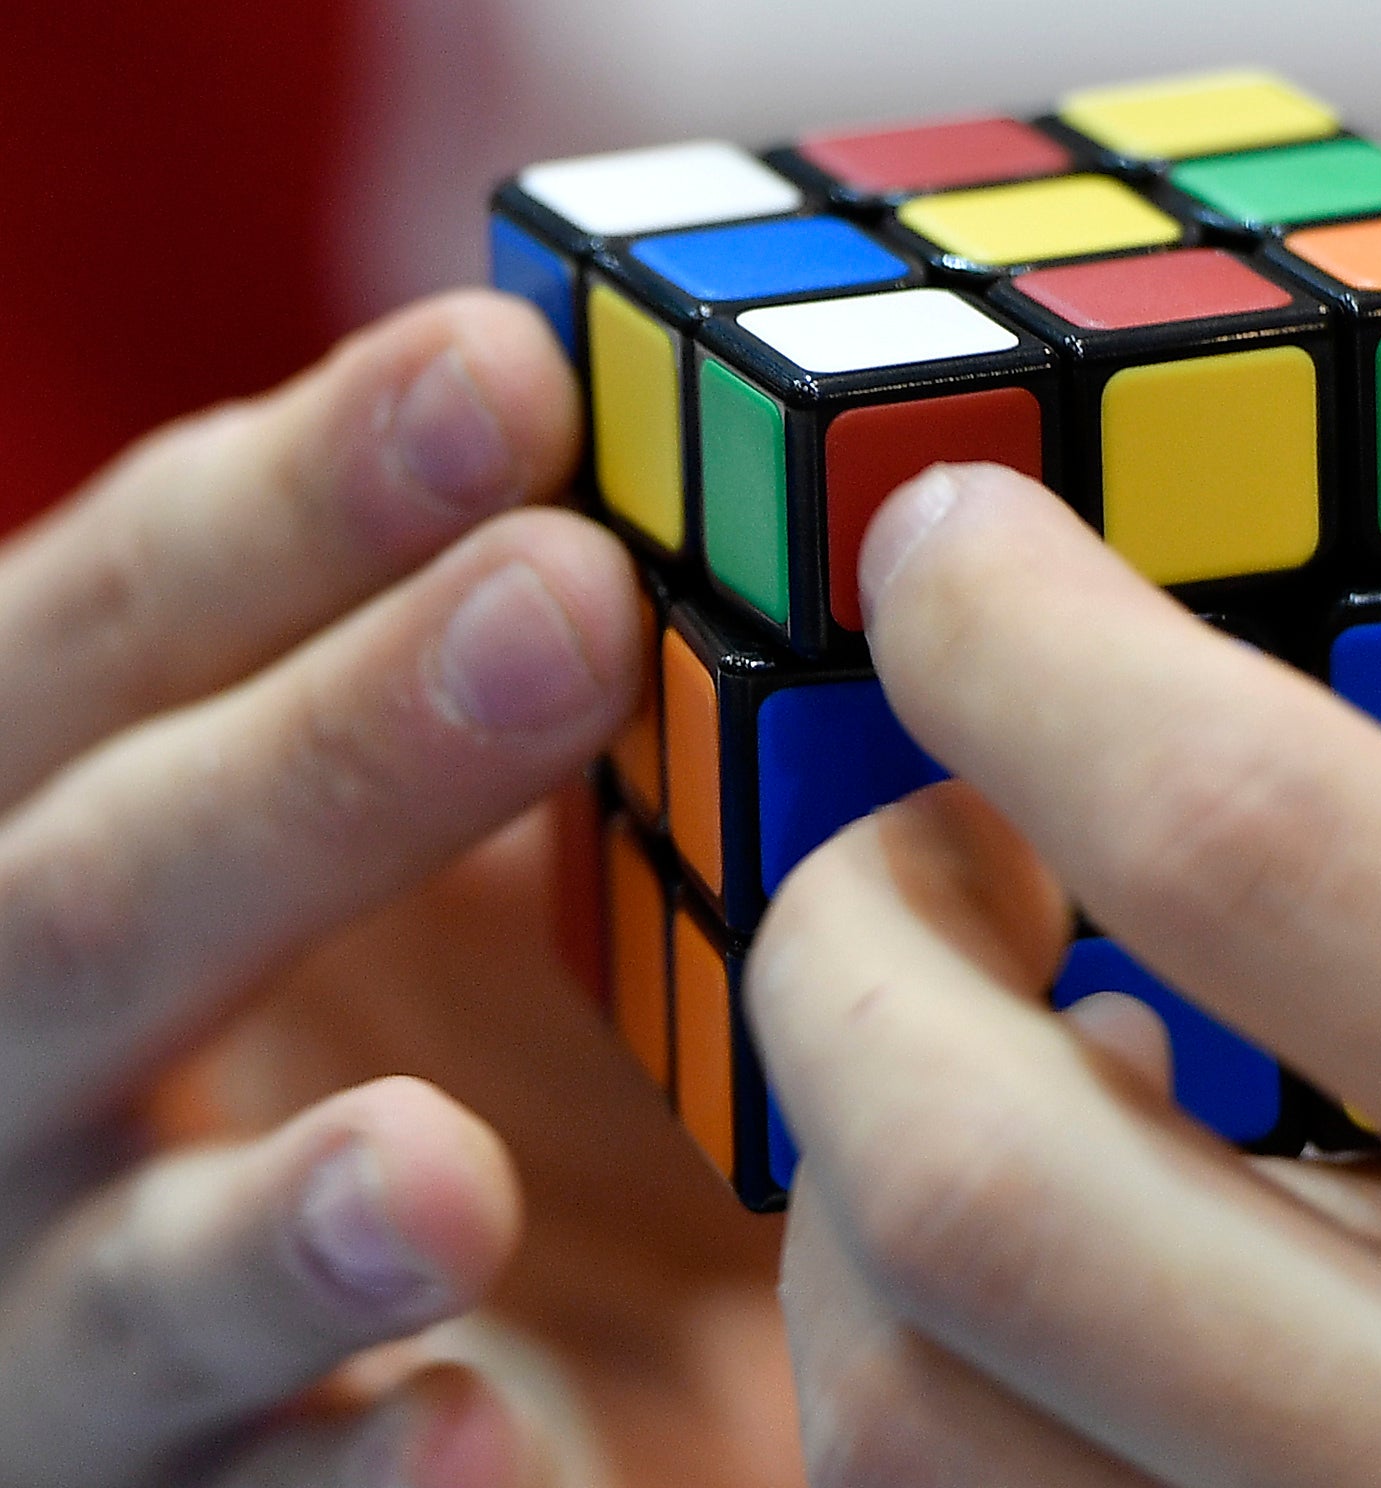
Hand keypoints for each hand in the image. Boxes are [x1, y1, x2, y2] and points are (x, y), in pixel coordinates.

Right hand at [0, 291, 647, 1487]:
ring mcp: (43, 1315)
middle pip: (96, 899)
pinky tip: (490, 1444)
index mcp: (47, 830)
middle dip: (324, 758)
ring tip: (447, 1174)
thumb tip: (663, 471)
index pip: (114, 636)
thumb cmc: (363, 1019)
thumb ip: (463, 682)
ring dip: (276, 1221)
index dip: (295, 501)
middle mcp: (0, 1062)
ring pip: (124, 1278)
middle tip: (566, 604)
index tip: (510, 375)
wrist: (339, 1330)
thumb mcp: (383, 820)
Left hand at [749, 463, 1380, 1485]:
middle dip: (856, 937)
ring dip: (871, 1179)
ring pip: (913, 1425)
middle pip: (986, 1182)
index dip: (1039, 651)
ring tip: (1022, 1044)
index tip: (944, 547)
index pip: (1262, 847)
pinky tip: (1084, 1280)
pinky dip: (947, 1378)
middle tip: (915, 822)